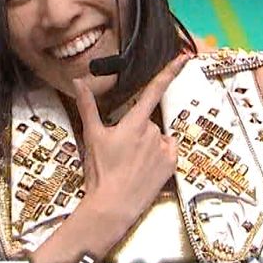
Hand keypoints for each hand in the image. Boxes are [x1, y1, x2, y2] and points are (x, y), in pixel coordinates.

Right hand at [72, 53, 189, 227]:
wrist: (114, 205)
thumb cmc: (101, 171)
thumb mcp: (92, 136)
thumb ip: (87, 106)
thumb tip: (79, 81)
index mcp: (134, 123)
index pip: (154, 90)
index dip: (170, 71)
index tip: (183, 57)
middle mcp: (153, 132)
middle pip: (147, 121)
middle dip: (136, 130)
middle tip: (120, 150)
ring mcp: (164, 149)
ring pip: (157, 137)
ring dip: (147, 144)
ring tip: (131, 163)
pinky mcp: (172, 164)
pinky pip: (167, 150)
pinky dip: (158, 155)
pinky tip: (144, 167)